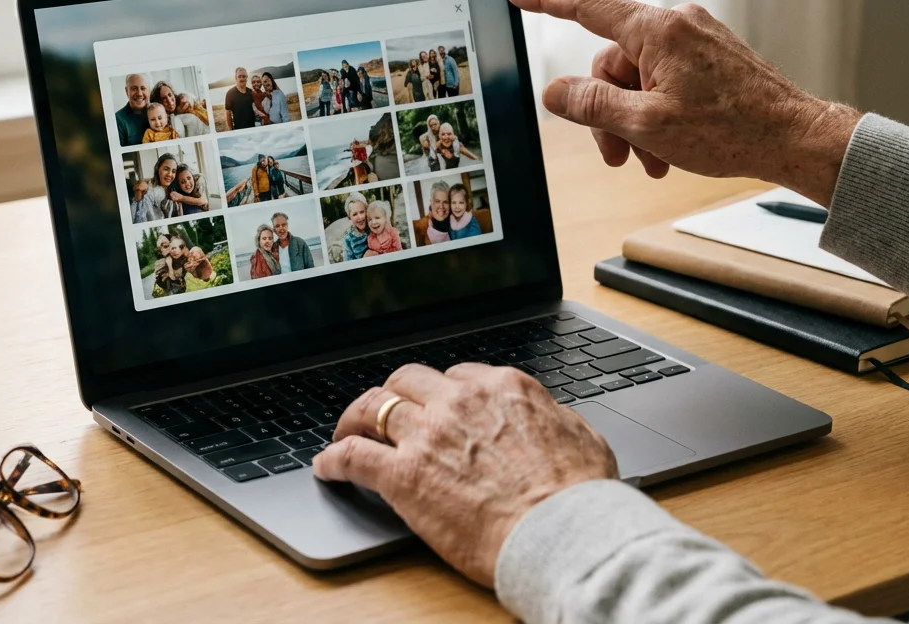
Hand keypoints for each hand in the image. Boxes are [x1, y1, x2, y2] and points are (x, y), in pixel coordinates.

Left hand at [313, 364, 615, 587]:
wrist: (565, 533)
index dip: (440, 393)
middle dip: (393, 394)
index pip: (457, 375)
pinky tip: (326, 467)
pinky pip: (352, 456)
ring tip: (345, 432)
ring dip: (355, 418)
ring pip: (372, 405)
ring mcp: (428, 435)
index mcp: (503, 388)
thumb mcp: (580, 437)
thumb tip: (550, 421)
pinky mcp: (403, 475)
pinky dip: (333, 460)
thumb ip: (553, 419)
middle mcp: (460, 401)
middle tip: (383, 413)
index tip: (434, 406)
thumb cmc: (582, 496)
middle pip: (408, 380)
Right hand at [505, 0, 861, 205]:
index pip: (586, 6)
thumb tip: (556, 92)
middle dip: (607, 112)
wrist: (794, 139)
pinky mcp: (710, 58)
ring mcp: (696, 40)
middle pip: (610, 64)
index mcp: (658, 31)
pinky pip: (664, 80)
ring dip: (634, 122)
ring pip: (637, 78)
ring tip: (650, 159)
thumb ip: (592, 105)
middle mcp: (677, 24)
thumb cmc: (732, 131)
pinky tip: (669, 147)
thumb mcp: (647, 124)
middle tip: (617, 155)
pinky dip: (657, 114)